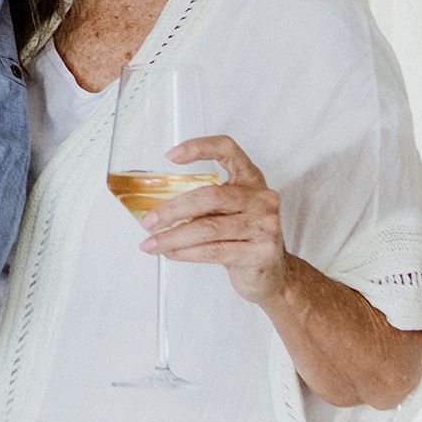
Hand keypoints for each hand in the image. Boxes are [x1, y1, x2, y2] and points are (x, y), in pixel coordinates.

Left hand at [138, 135, 289, 302]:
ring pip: (210, 228)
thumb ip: (201, 204)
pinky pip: (216, 251)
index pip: (228, 150)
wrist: (271, 274)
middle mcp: (262, 199)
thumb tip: (153, 208)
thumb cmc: (242, 239)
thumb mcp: (226, 213)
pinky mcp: (262, 252)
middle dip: (173, 209)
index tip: (171, 156)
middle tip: (149, 222)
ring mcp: (265, 225)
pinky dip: (187, 253)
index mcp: (250, 180)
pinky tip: (172, 253)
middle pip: (211, 196)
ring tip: (152, 244)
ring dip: (174, 237)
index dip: (200, 148)